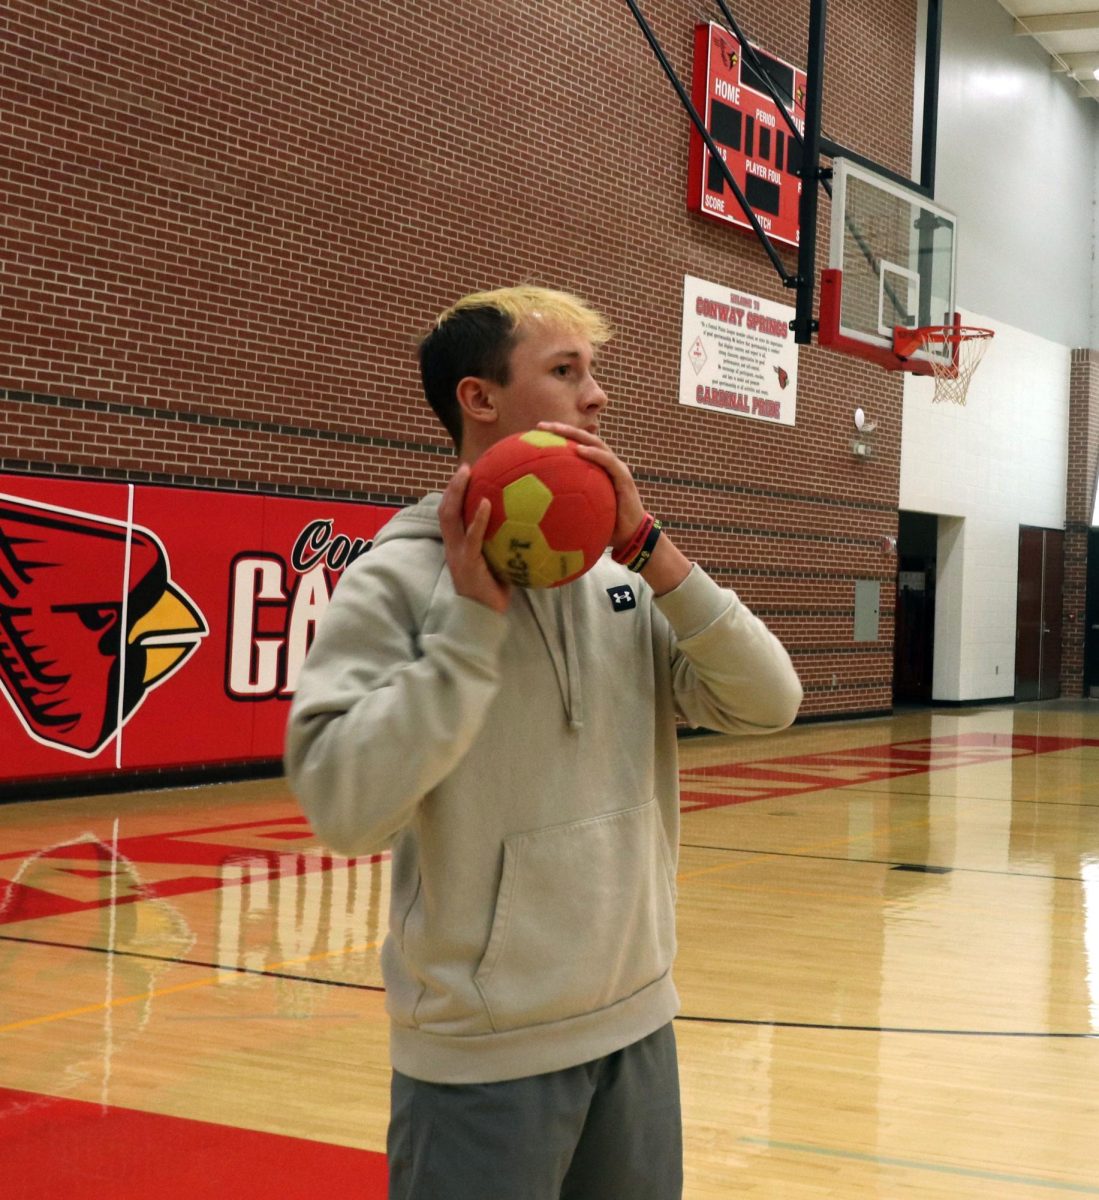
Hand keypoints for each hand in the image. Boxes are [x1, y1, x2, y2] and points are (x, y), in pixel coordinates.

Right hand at [438, 464, 511, 613]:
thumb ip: (506, 542)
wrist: (485, 617)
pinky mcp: (467, 564)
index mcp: (459, 546)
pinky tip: (486, 502)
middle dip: (452, 487)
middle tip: (465, 467)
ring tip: (466, 474)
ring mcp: (457, 554)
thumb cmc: (496, 591)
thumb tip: (532, 523)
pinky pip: (471, 537)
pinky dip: (477, 519)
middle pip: (445, 510)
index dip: (455, 494)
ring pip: (449, 517)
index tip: (467, 473)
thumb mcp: (500, 562)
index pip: (452, 515)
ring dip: (456, 493)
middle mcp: (454, 547)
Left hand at [535, 422, 645, 552]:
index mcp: (595, 470)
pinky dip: (593, 453)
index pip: (576, 447)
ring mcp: (616, 469)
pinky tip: (578, 449)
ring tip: (557, 429)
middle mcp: (605, 465)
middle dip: (562, 429)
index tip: (535, 434)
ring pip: (595, 444)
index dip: (558, 438)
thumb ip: (562, 508)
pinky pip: (607, 461)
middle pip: (583, 439)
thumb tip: (533, 513)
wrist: (630, 538)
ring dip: (576, 434)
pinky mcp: (624, 477)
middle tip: (541, 425)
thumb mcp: (579, 515)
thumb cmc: (603, 527)